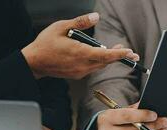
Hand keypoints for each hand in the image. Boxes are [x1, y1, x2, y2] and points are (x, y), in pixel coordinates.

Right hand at [22, 12, 138, 78]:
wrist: (34, 62)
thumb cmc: (45, 44)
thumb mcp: (61, 27)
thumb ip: (80, 22)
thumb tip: (95, 17)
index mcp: (80, 53)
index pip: (105, 55)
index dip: (119, 54)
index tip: (129, 52)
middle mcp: (82, 65)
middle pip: (106, 61)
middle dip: (119, 56)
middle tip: (132, 54)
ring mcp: (80, 71)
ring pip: (100, 65)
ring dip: (110, 58)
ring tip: (119, 51)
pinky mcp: (78, 74)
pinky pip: (93, 68)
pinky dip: (99, 61)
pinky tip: (101, 55)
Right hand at [97, 103, 166, 129]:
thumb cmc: (115, 119)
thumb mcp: (122, 110)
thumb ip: (135, 109)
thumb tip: (153, 110)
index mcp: (106, 118)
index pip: (126, 116)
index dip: (142, 115)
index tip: (155, 115)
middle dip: (153, 126)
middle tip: (164, 122)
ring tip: (162, 129)